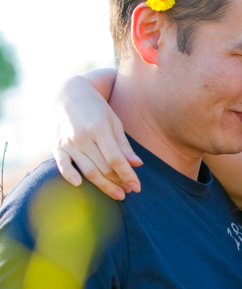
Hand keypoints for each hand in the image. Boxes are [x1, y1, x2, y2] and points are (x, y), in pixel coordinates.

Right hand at [54, 75, 141, 199]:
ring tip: (118, 194)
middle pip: (103, 167)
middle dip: (118, 182)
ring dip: (103, 185)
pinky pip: (62, 164)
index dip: (127, 175)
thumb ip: (123, 145)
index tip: (137, 187)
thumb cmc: (97, 109)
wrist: (69, 94)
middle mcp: (83, 137)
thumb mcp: (114, 122)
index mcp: (100, 129)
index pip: (116, 159)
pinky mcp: (57, 146)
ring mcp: (69, 142)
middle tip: (129, 191)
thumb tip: (137, 164)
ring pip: (87, 170)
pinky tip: (79, 185)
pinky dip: (69, 175)